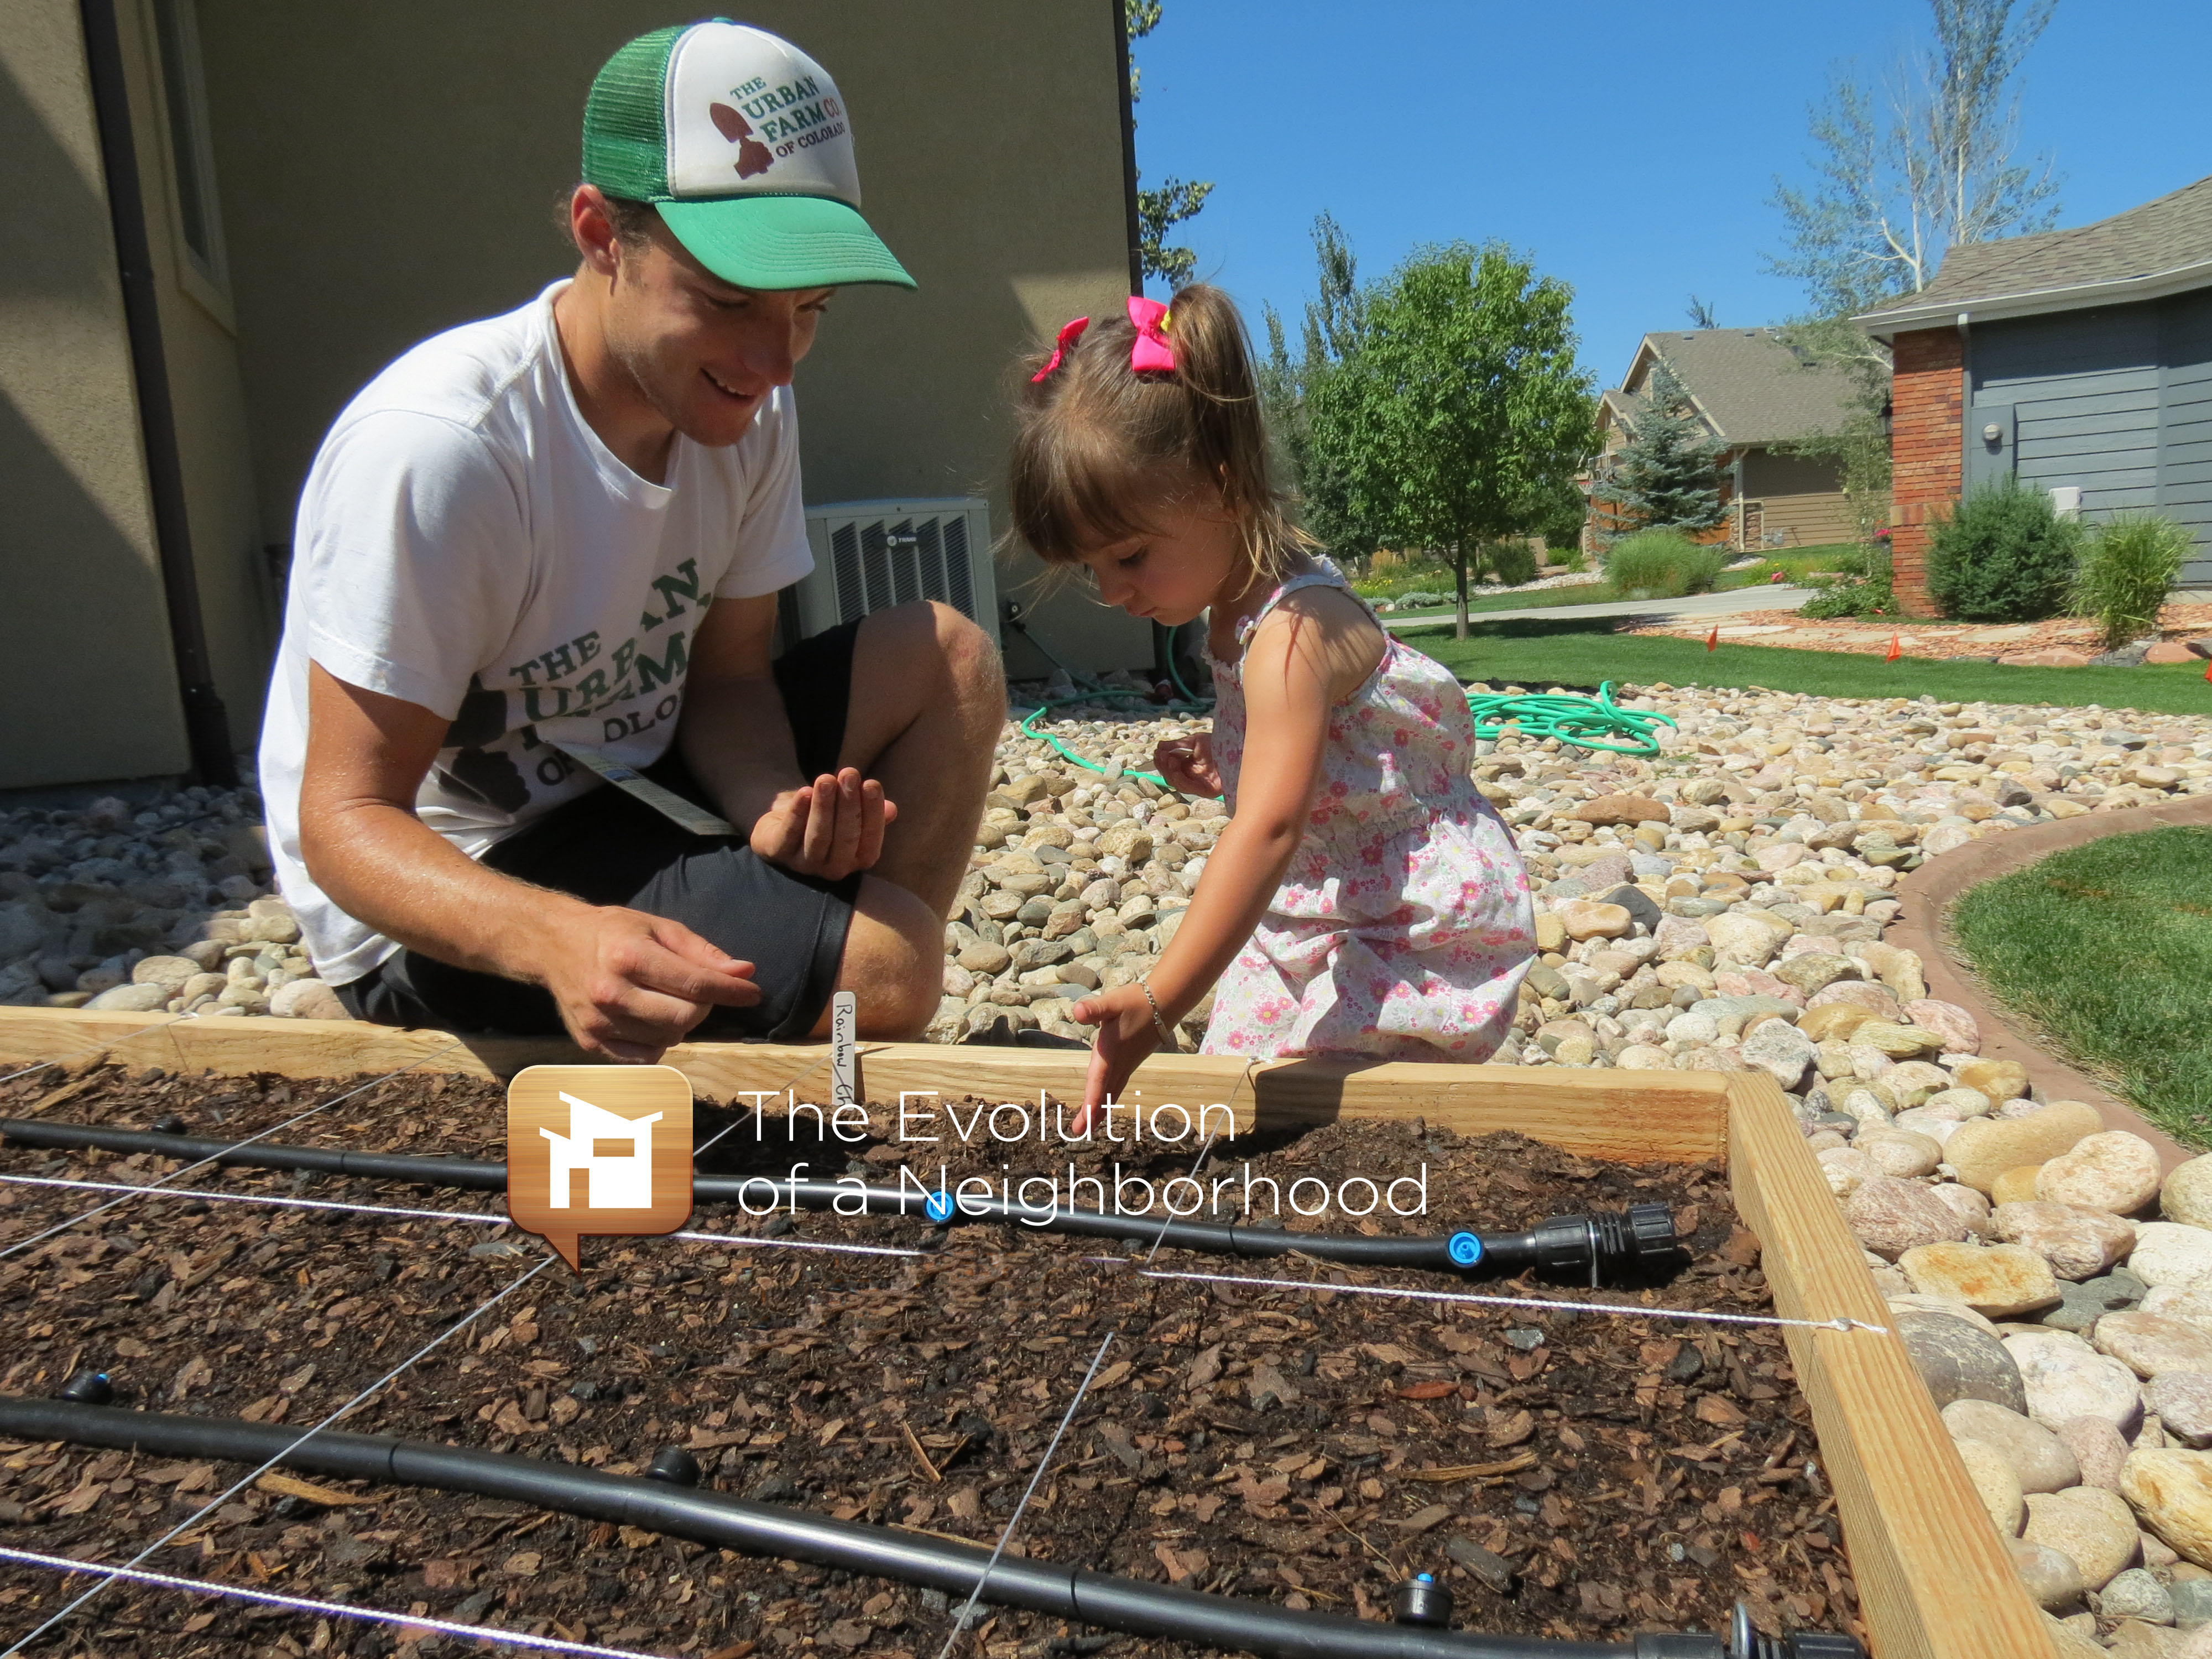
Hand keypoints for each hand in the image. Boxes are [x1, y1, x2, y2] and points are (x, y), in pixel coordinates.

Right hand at [538, 904, 760, 1062]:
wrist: (554, 945)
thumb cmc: (614, 932)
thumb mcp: (659, 927)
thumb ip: (702, 952)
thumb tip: (745, 972)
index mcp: (629, 956)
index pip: (695, 983)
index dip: (731, 991)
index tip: (753, 993)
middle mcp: (611, 992)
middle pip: (684, 1018)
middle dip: (704, 1007)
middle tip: (698, 992)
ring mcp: (598, 1021)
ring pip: (667, 1040)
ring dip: (681, 1024)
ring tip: (668, 1001)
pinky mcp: (590, 1041)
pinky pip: (644, 1057)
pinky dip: (658, 1042)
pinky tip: (650, 1019)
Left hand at [749, 767, 898, 878]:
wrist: (782, 824)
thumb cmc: (826, 818)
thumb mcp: (849, 814)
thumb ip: (871, 813)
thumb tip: (891, 809)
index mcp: (857, 860)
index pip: (870, 840)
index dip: (872, 812)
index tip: (871, 783)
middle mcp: (833, 868)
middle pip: (845, 838)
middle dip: (848, 804)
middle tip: (849, 774)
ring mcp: (804, 864)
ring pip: (818, 836)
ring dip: (823, 806)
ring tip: (827, 779)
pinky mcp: (777, 853)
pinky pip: (789, 834)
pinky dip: (797, 813)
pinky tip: (804, 792)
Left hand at [1067, 982, 1165, 1133]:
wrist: (1165, 1003)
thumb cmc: (1136, 1001)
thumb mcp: (1113, 1002)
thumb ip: (1094, 1009)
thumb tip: (1076, 1011)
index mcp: (1111, 1051)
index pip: (1098, 1080)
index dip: (1091, 1102)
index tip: (1084, 1122)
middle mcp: (1120, 1062)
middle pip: (1105, 1092)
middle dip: (1093, 1113)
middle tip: (1079, 1133)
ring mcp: (1128, 1063)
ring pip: (1113, 1091)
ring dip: (1101, 1108)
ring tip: (1090, 1126)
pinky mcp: (1131, 1061)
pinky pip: (1117, 1085)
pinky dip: (1109, 1097)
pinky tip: (1105, 1102)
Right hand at [1153, 733, 1220, 797]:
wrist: (1239, 747)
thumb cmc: (1220, 742)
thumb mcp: (1195, 741)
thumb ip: (1177, 745)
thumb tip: (1159, 746)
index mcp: (1190, 766)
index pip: (1171, 768)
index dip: (1162, 761)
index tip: (1157, 752)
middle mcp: (1194, 777)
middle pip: (1171, 776)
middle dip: (1163, 766)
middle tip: (1160, 755)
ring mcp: (1200, 785)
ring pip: (1177, 783)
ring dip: (1169, 771)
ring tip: (1168, 758)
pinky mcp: (1207, 791)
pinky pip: (1188, 787)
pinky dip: (1178, 777)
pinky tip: (1175, 765)